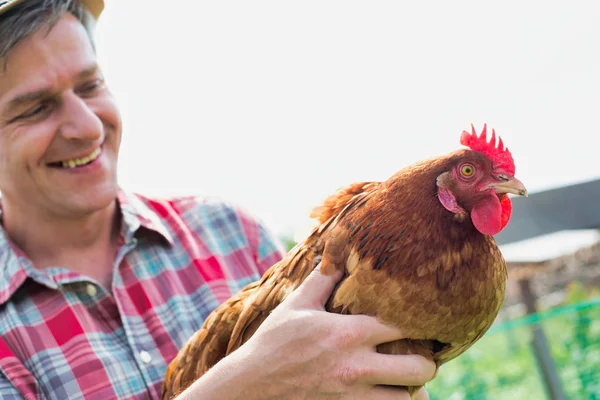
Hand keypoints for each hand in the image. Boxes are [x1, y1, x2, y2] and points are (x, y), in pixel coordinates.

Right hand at [179, 264, 435, 398]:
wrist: (249, 388)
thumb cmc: (272, 343)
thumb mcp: (296, 306)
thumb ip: (322, 280)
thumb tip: (337, 254)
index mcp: (347, 333)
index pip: (404, 326)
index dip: (418, 324)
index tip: (420, 323)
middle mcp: (355, 366)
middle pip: (419, 369)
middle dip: (426, 364)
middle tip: (420, 358)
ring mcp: (352, 397)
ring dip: (411, 392)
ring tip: (406, 382)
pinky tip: (387, 396)